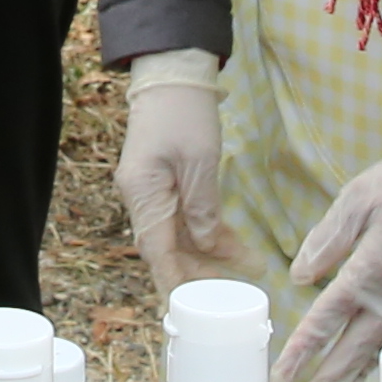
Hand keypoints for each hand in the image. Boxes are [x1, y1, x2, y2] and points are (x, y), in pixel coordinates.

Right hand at [114, 56, 236, 298]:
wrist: (172, 73)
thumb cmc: (185, 113)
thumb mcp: (201, 162)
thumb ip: (203, 208)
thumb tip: (207, 247)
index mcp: (143, 194)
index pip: (157, 252)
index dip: (174, 282)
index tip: (190, 308)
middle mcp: (140, 196)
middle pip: (165, 247)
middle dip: (197, 270)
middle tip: (233, 285)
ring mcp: (149, 189)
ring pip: (175, 233)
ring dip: (204, 251)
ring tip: (241, 264)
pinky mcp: (161, 180)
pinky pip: (180, 215)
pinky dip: (202, 229)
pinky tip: (226, 241)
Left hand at [275, 142, 381, 381]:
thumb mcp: (355, 201)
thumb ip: (325, 241)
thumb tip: (298, 277)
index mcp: (367, 271)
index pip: (325, 321)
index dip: (301, 353)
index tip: (282, 376)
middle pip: (354, 349)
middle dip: (329, 380)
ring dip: (358, 376)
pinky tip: (376, 367)